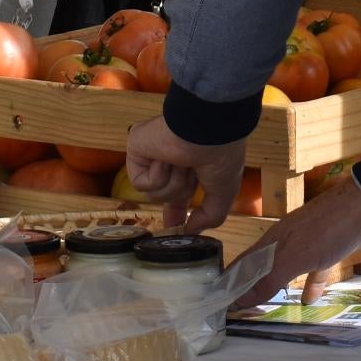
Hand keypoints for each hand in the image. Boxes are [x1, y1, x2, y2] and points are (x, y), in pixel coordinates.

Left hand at [125, 116, 250, 230]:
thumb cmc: (221, 153)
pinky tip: (167, 158)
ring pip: (156, 194)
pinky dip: (158, 175)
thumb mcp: (225, 191)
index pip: (178, 196)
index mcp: (191, 167)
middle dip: (177, 196)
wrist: (206, 130)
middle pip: (166, 197)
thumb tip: (192, 231)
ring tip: (183, 162)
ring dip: (174, 183)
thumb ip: (211, 216)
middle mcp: (171, 160)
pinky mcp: (136, 150)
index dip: (176, 214)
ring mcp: (152, 155)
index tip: (176, 230)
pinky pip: (143, 183)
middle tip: (191, 172)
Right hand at [230, 176, 360, 308]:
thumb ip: (269, 278)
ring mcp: (310, 243)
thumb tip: (239, 300)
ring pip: (287, 268)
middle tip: (240, 311)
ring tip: (267, 307)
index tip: (219, 306)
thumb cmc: (330, 229)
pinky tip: (310, 300)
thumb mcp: (296, 256)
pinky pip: (316, 269)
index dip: (230, 283)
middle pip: (262, 267)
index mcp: (273, 240)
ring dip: (277, 286)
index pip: (243, 264)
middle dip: (250, 287)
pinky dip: (311, 284)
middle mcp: (287, 240)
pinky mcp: (331, 247)